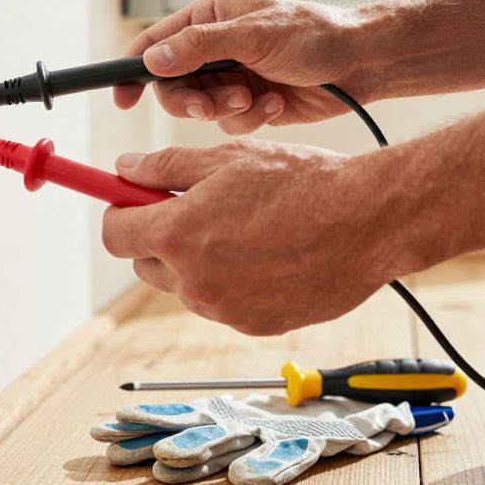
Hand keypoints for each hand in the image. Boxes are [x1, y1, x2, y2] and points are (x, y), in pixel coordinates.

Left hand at [100, 139, 396, 335]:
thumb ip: (165, 167)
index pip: (115, 234)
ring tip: (245, 226)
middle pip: (145, 263)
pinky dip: (232, 280)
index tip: (131, 199)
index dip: (120, 212)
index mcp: (178, 234)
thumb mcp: (227, 159)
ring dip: (197, 259)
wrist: (369, 222)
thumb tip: (124, 170)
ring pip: (186, 284)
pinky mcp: (254, 325)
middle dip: (159, 235)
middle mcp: (194, 280)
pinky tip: (267, 252)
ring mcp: (224, 309)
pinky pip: (223, 303)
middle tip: (194, 206)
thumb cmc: (303, 183)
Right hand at [113, 0, 367, 133]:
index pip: (155, 43)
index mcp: (209, 19)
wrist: (360, 63)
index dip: (133, 69)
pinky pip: (229, 122)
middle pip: (173, 84)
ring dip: (225, 108)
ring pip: (200, 108)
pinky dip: (250, 117)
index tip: (122, 97)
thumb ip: (199, 47)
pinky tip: (276, 102)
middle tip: (209, 106)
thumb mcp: (253, 35)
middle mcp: (214, 48)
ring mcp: (231, 76)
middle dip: (190, 99)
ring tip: (254, 97)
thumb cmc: (313, 34)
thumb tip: (152, 59)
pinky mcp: (250, 103)